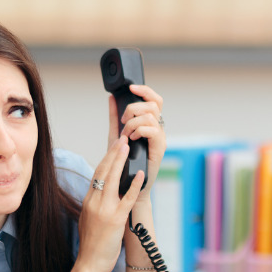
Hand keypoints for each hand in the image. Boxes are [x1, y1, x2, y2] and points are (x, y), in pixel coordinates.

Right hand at [77, 136, 144, 271]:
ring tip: (128, 147)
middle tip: (122, 138)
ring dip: (120, 161)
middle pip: (103, 172)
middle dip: (113, 153)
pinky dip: (133, 185)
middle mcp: (95, 202)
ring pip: (112, 180)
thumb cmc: (93, 244)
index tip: (114, 146)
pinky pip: (126, 199)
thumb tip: (108, 193)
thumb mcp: (90, 219)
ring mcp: (104, 210)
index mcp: (89, 201)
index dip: (106, 158)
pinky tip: (139, 175)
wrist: (90, 263)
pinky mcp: (115, 220)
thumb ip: (98, 204)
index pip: (97, 174)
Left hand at [107, 84, 164, 200]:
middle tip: (123, 121)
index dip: (145, 90)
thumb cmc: (123, 162)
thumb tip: (112, 98)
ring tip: (125, 134)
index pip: (154, 100)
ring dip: (133, 122)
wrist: (128, 184)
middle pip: (154, 104)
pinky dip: (139, 131)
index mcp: (150, 123)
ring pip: (151, 116)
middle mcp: (158, 129)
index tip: (131, 87)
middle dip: (135, 108)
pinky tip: (131, 138)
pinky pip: (153, 131)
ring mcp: (160, 139)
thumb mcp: (116, 135)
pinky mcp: (159, 149)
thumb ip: (115, 117)